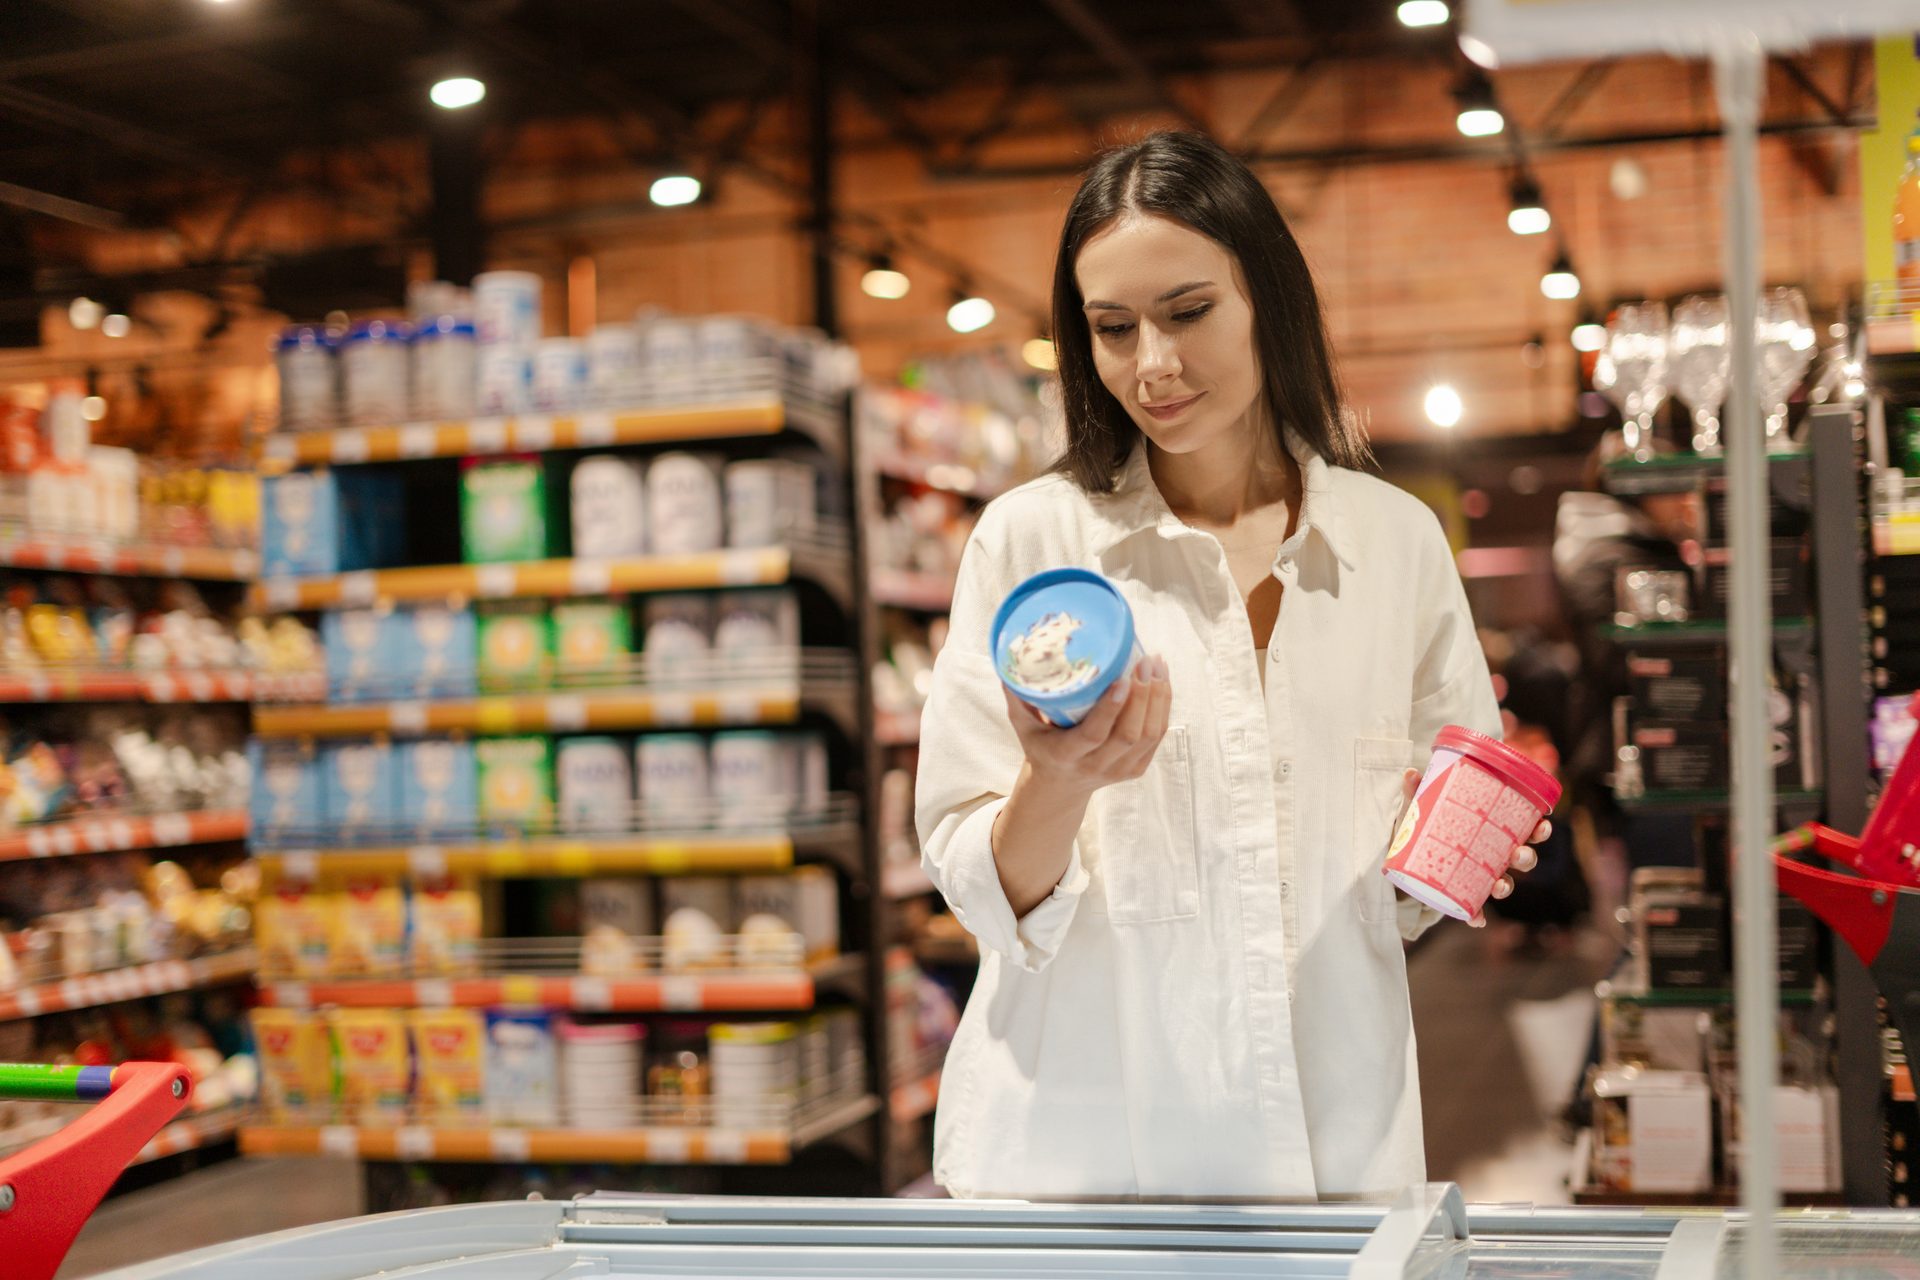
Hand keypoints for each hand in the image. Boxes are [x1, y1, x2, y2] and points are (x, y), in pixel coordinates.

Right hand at [1002, 657, 1171, 797]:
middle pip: (1129, 734)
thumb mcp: (1023, 726)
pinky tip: (1162, 680)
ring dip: (1158, 697)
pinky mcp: (1137, 769)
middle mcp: (1096, 767)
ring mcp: (1120, 771)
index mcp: (1066, 756)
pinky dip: (1163, 706)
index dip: (1110, 708)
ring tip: (1156, 664)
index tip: (1122, 679)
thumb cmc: (1040, 745)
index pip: (1094, 735)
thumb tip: (1009, 663)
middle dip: (1142, 696)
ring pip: (1149, 734)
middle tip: (1144, 661)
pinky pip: (1157, 736)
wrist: (1060, 786)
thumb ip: (1017, 697)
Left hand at [1399, 768, 1550, 929]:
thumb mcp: (1419, 807)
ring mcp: (1480, 876)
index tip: (1543, 824)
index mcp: (1493, 830)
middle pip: (1521, 859)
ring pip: (1504, 883)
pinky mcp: (1462, 893)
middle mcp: (1492, 855)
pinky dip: (1476, 915)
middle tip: (1518, 853)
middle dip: (1526, 857)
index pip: (1524, 829)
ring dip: (1506, 886)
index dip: (1539, 830)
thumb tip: (1412, 773)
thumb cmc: (1422, 825)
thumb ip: (1417, 791)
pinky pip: (1474, 908)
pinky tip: (1476, 919)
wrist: (1402, 854)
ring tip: (1499, 885)